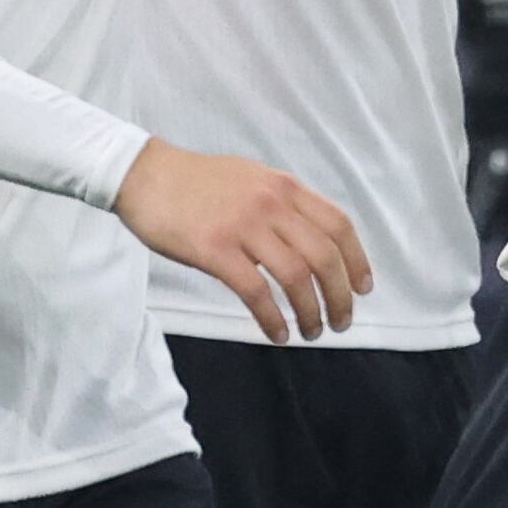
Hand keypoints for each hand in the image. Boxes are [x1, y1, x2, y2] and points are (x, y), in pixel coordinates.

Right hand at [113, 138, 371, 343]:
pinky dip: (273, 317)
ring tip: (312, 332)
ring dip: (311, 311)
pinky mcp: (214, 250)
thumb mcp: (254, 180)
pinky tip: (278, 333)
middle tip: (342, 322)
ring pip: (296, 277)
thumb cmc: (198, 182)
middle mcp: (273, 205)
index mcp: (287, 188)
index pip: (339, 225)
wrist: (143, 174)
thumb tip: (312, 240)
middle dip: (340, 296)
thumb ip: (284, 205)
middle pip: (324, 256)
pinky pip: (256, 291)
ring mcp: (244, 226)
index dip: (357, 260)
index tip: (363, 288)